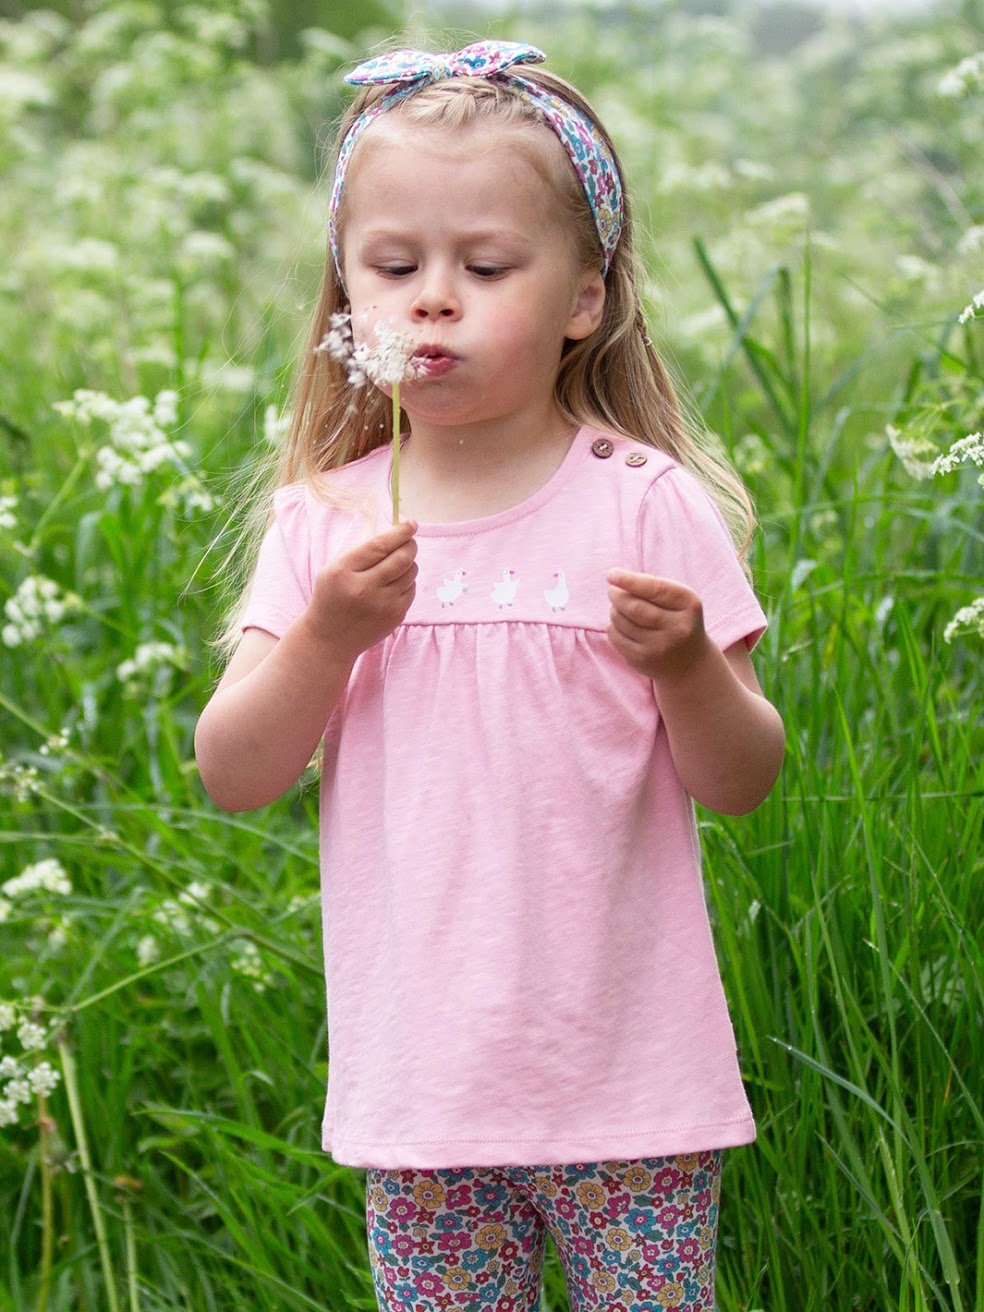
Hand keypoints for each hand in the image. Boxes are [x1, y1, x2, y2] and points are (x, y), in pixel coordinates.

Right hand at [303, 520, 417, 662]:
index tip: (410, 524)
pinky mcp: (395, 616)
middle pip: (401, 558)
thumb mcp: (334, 570)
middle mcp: (364, 589)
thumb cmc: (332, 597)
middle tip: (409, 541)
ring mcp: (382, 605)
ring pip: (411, 572)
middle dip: (410, 545)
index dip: (399, 532)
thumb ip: (361, 552)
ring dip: (409, 563)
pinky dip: (407, 581)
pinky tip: (393, 584)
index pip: (379, 545)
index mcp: (343, 572)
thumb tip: (396, 533)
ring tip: (396, 565)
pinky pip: (412, 589)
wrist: (330, 638)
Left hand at [606, 569, 709, 683]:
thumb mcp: (678, 600)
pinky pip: (615, 637)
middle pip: (634, 607)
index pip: (655, 589)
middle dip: (617, 596)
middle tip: (613, 591)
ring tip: (620, 608)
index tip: (611, 574)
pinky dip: (613, 626)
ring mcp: (659, 647)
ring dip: (614, 610)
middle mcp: (677, 628)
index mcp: (688, 605)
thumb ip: (653, 586)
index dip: (629, 580)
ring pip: (621, 621)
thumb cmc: (678, 620)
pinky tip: (622, 626)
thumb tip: (615, 580)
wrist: (691, 663)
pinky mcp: (642, 660)